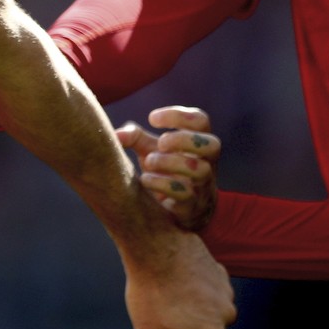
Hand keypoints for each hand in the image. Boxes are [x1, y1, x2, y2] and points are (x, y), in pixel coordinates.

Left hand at [116, 106, 220, 231]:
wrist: (173, 213)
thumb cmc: (163, 172)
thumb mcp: (150, 150)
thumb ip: (135, 137)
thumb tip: (116, 135)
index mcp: (198, 144)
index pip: (201, 121)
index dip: (180, 115)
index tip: (152, 118)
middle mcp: (207, 164)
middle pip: (212, 144)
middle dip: (183, 139)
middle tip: (160, 142)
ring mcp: (202, 187)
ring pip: (200, 170)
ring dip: (170, 162)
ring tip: (149, 162)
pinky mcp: (192, 207)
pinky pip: (185, 194)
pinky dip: (162, 184)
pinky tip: (145, 179)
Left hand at [123, 229, 234, 328]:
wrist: (154, 243)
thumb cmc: (150, 292)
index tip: (157, 315)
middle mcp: (228, 314)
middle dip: (175, 319)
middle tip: (159, 300)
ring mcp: (226, 290)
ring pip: (196, 308)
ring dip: (181, 301)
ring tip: (167, 286)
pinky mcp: (219, 270)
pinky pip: (198, 287)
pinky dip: (186, 283)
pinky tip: (174, 272)